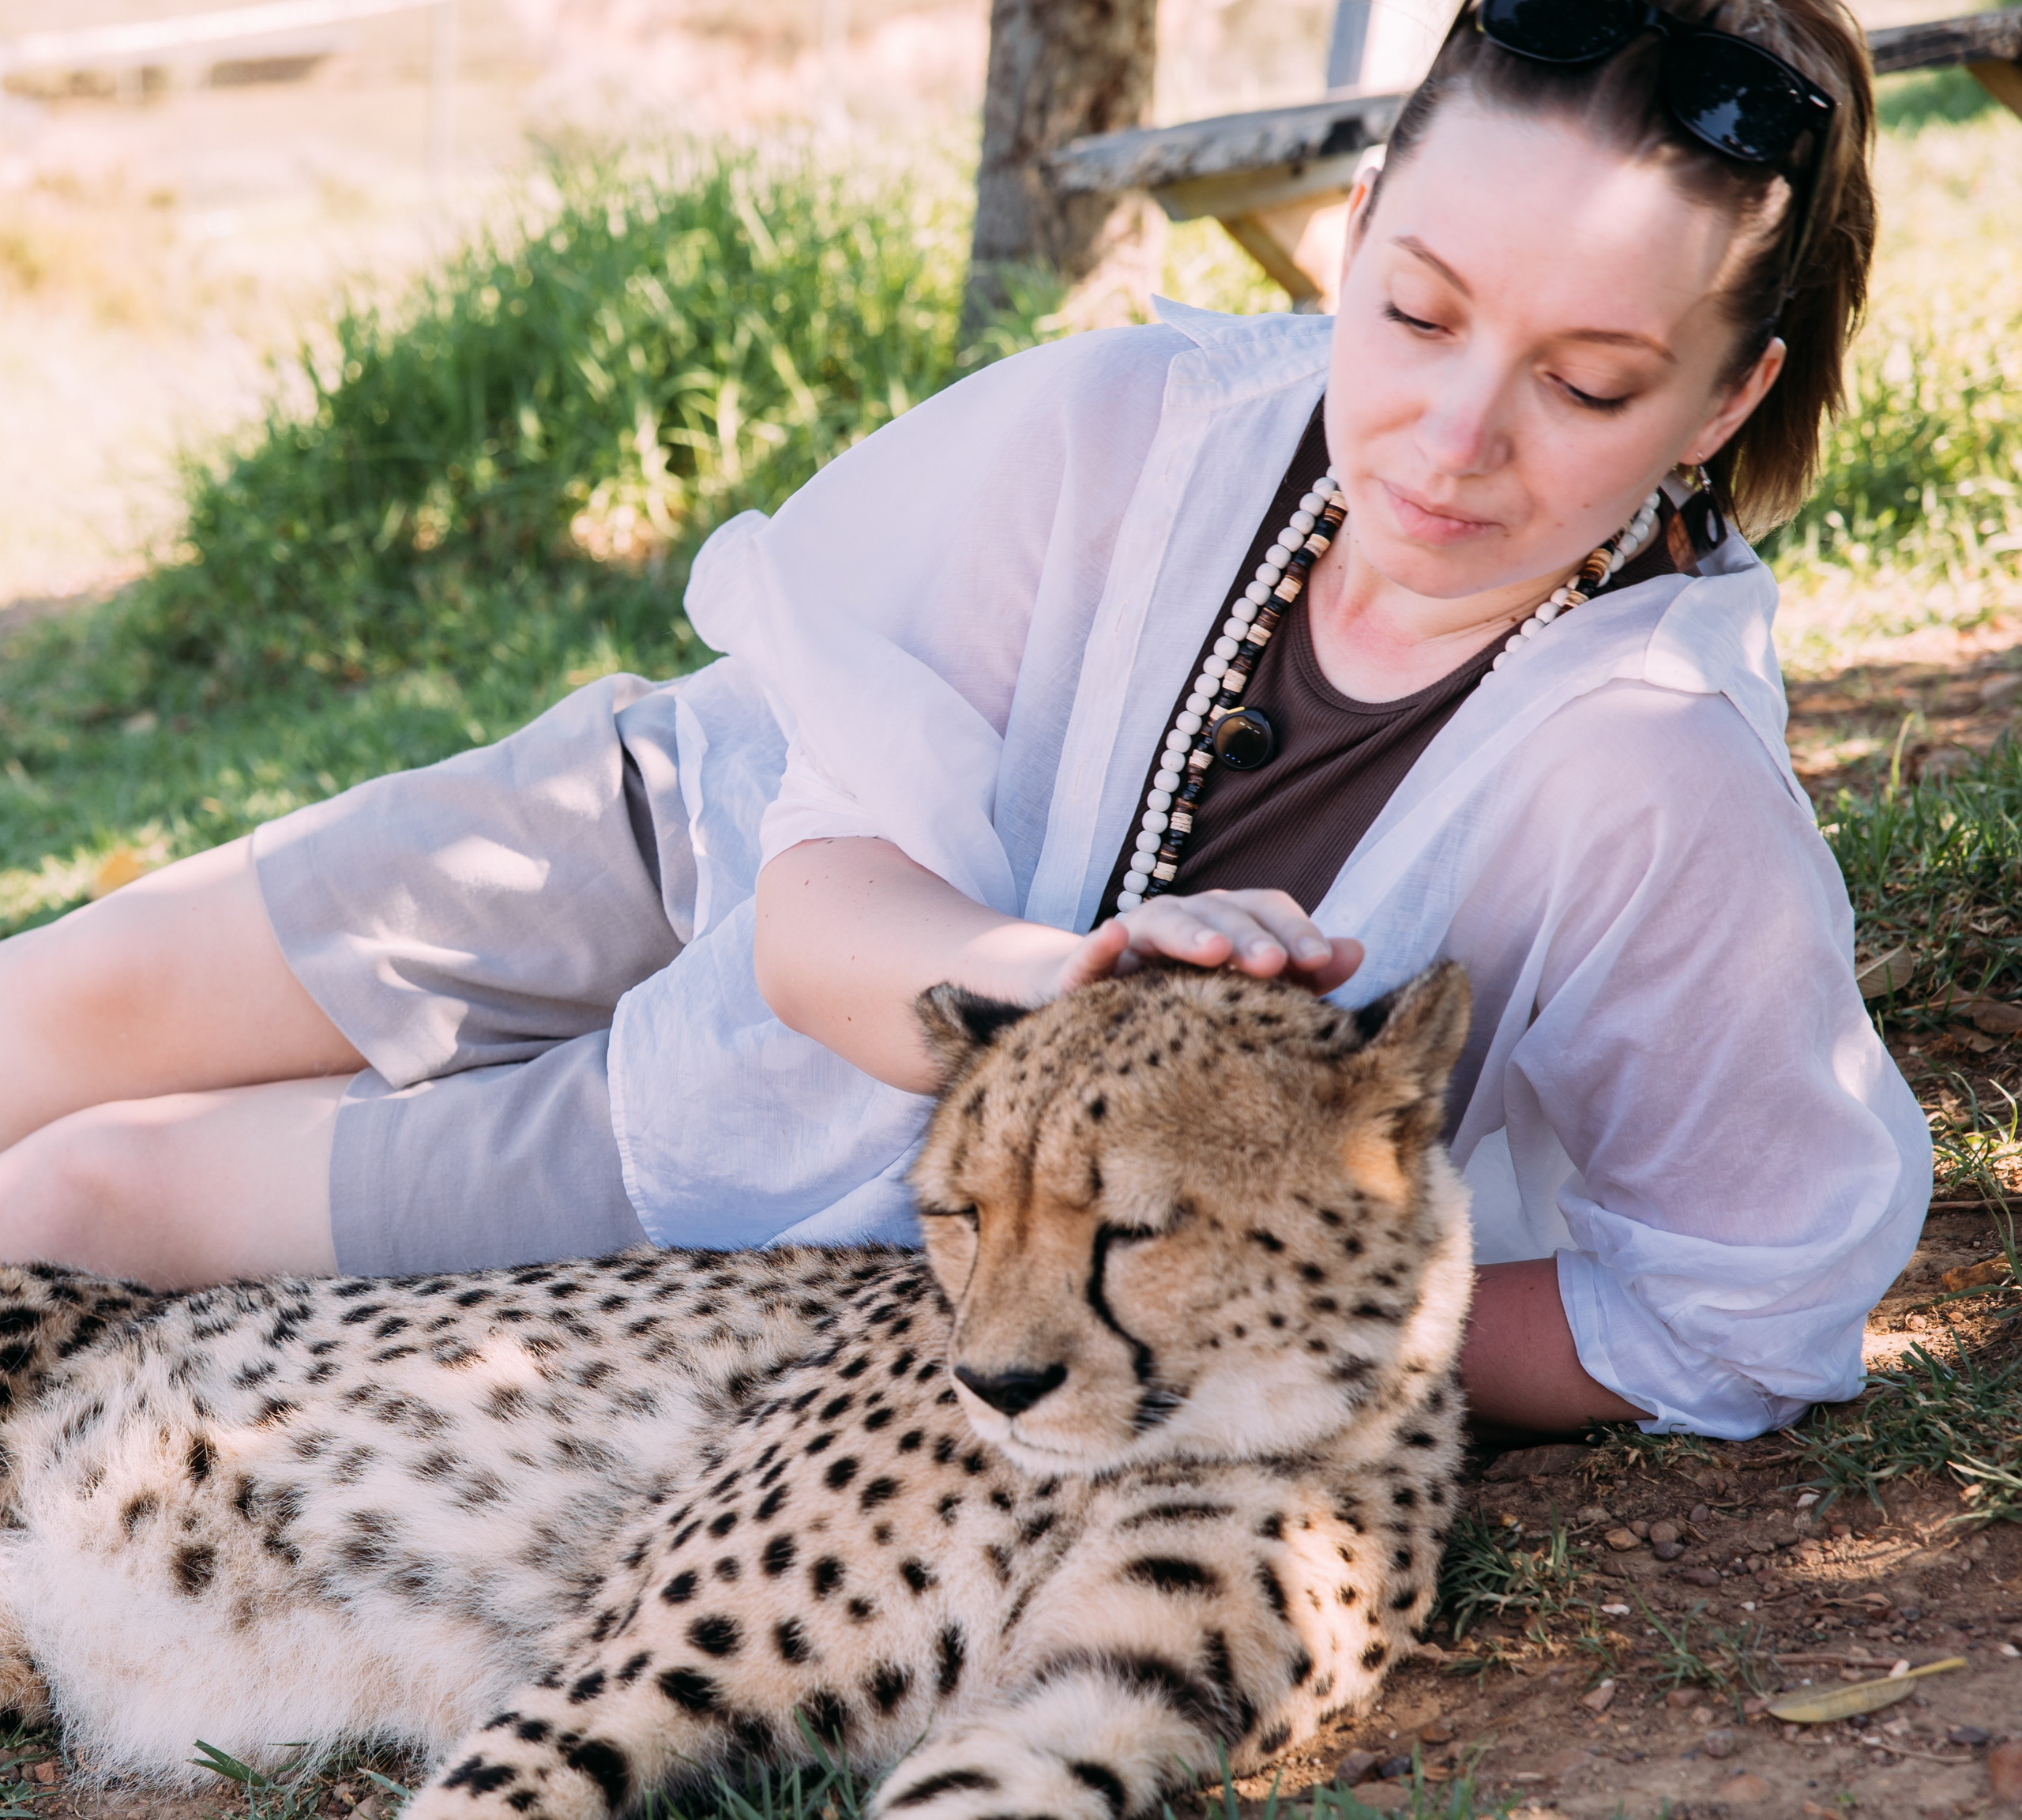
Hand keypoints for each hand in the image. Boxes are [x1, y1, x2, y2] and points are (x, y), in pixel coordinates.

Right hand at [1050, 889, 1362, 997]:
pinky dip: (1098, 944)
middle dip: (1249, 936)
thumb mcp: (1244, 988)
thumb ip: (1298, 972)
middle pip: (1221, 913)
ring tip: (1214, 951)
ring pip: (1164, 922)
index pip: (1265, 911)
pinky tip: (1113, 935)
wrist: (1092, 1006)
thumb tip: (1357, 951)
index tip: (1322, 962)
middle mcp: (1182, 919)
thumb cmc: (1183, 997)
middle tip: (1273, 964)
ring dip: (1190, 932)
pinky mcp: (1083, 969)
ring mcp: (1132, 939)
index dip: (1293, 930)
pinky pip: (1089, 954)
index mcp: (1224, 922)